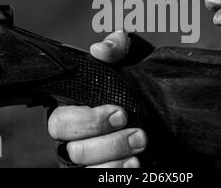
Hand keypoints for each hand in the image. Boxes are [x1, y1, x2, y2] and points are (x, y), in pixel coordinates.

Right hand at [48, 31, 146, 167]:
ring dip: (115, 161)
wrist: (159, 100)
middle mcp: (79, 137)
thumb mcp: (130, 57)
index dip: (86, 122)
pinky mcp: (106, 166)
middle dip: (107, 144)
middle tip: (138, 133)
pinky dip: (117, 173)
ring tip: (141, 148)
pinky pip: (101, 177)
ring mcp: (92, 156)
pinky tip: (135, 164)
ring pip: (88, 169)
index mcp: (76, 110)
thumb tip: (99, 50)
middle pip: (75, 151)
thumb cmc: (136, 76)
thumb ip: (116, 46)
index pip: (62, 123)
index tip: (119, 113)